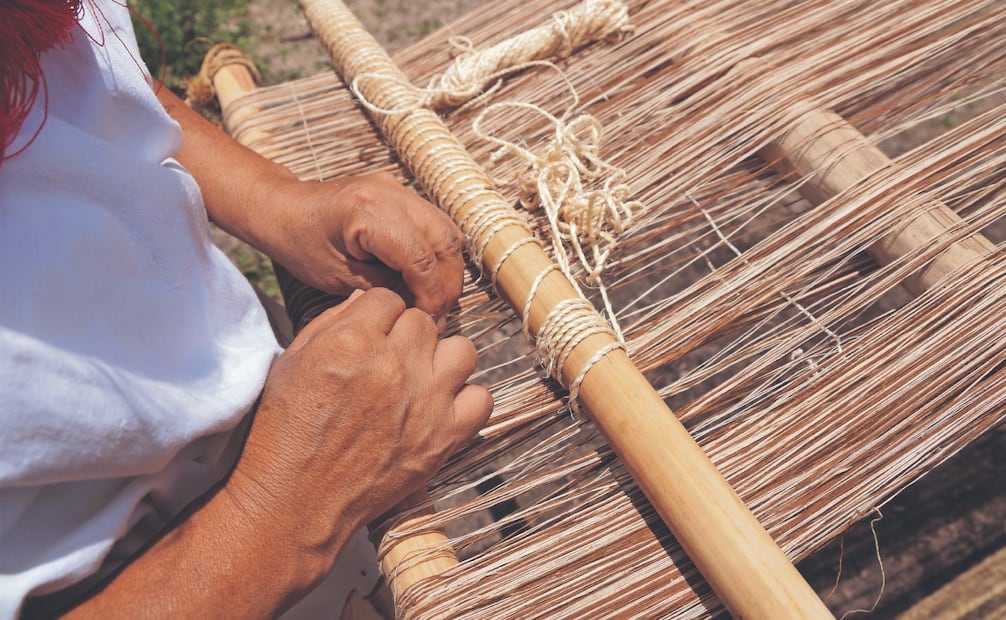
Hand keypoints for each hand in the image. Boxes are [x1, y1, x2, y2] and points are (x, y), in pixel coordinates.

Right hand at [229, 288, 491, 582]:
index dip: (377, 317)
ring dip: (442, 361)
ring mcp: (426, 401)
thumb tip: (366, 300)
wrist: (297, 501)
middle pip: (422, 322)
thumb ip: (331, 322)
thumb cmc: (286, 432)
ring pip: (462, 351)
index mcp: (352, 340)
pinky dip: (466, 402)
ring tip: (421, 380)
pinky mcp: (444, 436)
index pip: (387, 299)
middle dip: (405, 338)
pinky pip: (482, 399)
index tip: (370, 338)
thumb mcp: (292, 362)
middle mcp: (394, 364)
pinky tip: (441, 409)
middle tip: (388, 365)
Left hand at [264, 172, 465, 326]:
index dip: (432, 295)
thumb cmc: (302, 246)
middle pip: (445, 241)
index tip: (431, 322)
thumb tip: (425, 308)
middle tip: (439, 316)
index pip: (421, 258)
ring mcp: (400, 188)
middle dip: (448, 284)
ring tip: (437, 301)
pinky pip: (436, 225)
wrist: (285, 210)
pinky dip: (439, 254)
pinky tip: (429, 279)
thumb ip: (387, 290)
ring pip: (448, 232)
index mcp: (369, 211)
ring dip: (449, 269)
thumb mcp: (340, 278)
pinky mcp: (402, 193)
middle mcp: (392, 193)